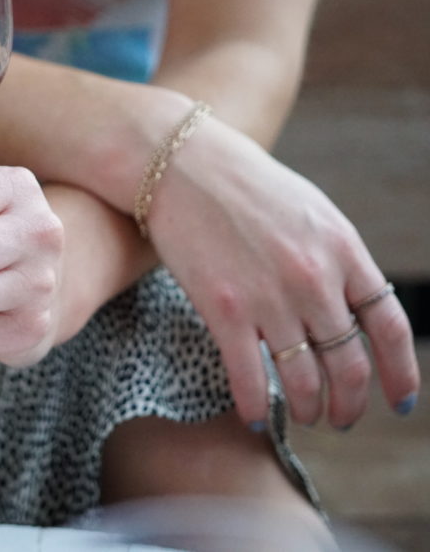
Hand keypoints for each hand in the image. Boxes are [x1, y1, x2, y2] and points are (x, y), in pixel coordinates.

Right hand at [148, 116, 420, 429]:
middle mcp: (313, 279)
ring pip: (304, 380)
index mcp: (343, 251)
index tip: (399, 402)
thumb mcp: (310, 212)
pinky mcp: (223, 309)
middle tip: (341, 418)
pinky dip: (255, 405)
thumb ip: (336, 259)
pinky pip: (249, 377)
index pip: (390, 329)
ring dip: (309, 409)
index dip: (401, 374)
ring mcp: (269, 297)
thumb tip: (350, 309)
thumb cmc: (242, 186)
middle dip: (349, 404)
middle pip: (349, 365)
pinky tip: (254, 416)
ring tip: (304, 416)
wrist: (181, 164)